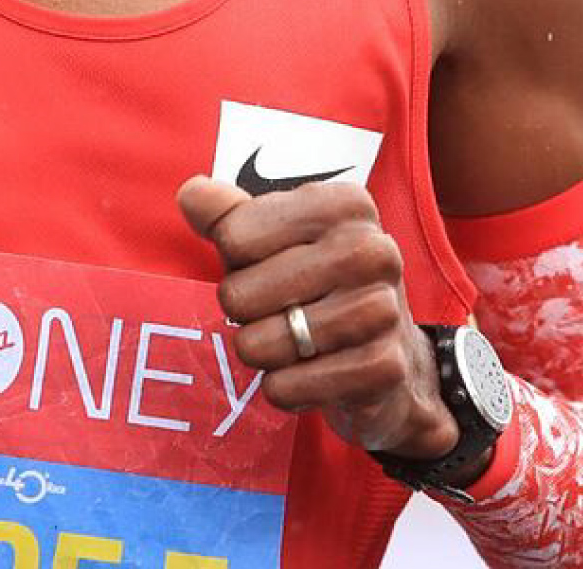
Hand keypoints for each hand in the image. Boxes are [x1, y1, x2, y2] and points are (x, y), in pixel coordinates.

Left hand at [177, 175, 460, 462]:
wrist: (391, 353)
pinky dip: (283, 388)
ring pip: (259, 345)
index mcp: (344, 205)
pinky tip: (308, 374)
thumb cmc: (318, 285)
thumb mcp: (275, 239)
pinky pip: (286, 387)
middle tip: (278, 312)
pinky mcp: (381, 368)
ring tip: (292, 343)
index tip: (268, 267)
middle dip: (243, 313)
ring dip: (261, 353)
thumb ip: (228, 214)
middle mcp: (371, 250)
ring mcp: (383, 310)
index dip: (235, 261)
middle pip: (238, 294)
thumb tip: (192, 194)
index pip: (233, 235)